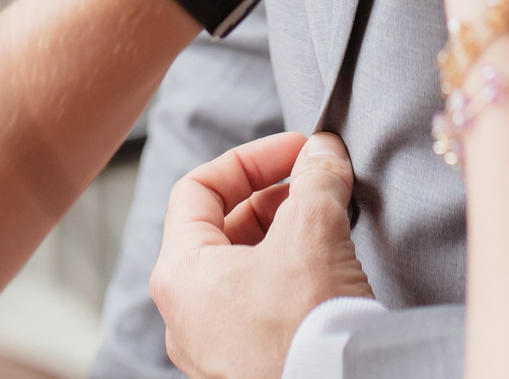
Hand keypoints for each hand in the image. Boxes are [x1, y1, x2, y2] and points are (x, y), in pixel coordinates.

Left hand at [152, 131, 372, 378]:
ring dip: (284, 236)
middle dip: (272, 198)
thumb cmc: (305, 329)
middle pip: (219, 228)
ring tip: (328, 225)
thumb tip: (322, 151)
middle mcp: (184, 315)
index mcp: (180, 274)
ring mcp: (211, 347)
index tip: (296, 152)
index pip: (196, 188)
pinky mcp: (242, 367)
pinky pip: (255, 307)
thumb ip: (315, 178)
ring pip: (241, 270)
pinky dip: (287, 277)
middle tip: (317, 185)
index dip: (250, 159)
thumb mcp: (314, 232)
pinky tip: (325, 272)